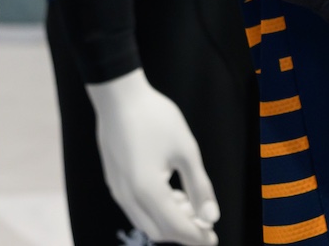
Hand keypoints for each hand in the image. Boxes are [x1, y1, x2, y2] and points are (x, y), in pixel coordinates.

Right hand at [88, 68, 219, 245]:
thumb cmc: (156, 119)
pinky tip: (172, 195)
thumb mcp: (186, 150)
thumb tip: (211, 217)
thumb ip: (199, 187)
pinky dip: (156, 211)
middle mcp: (128, 197)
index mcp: (148, 192)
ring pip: (146, 221)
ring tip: (191, 206)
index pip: (175, 229)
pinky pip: (136, 209)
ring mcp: (118, 191)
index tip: (214, 238)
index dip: (196, 237)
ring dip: (170, 222)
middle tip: (206, 225)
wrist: (119, 97)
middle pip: (159, 231)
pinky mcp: (114, 182)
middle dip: (184, 233)